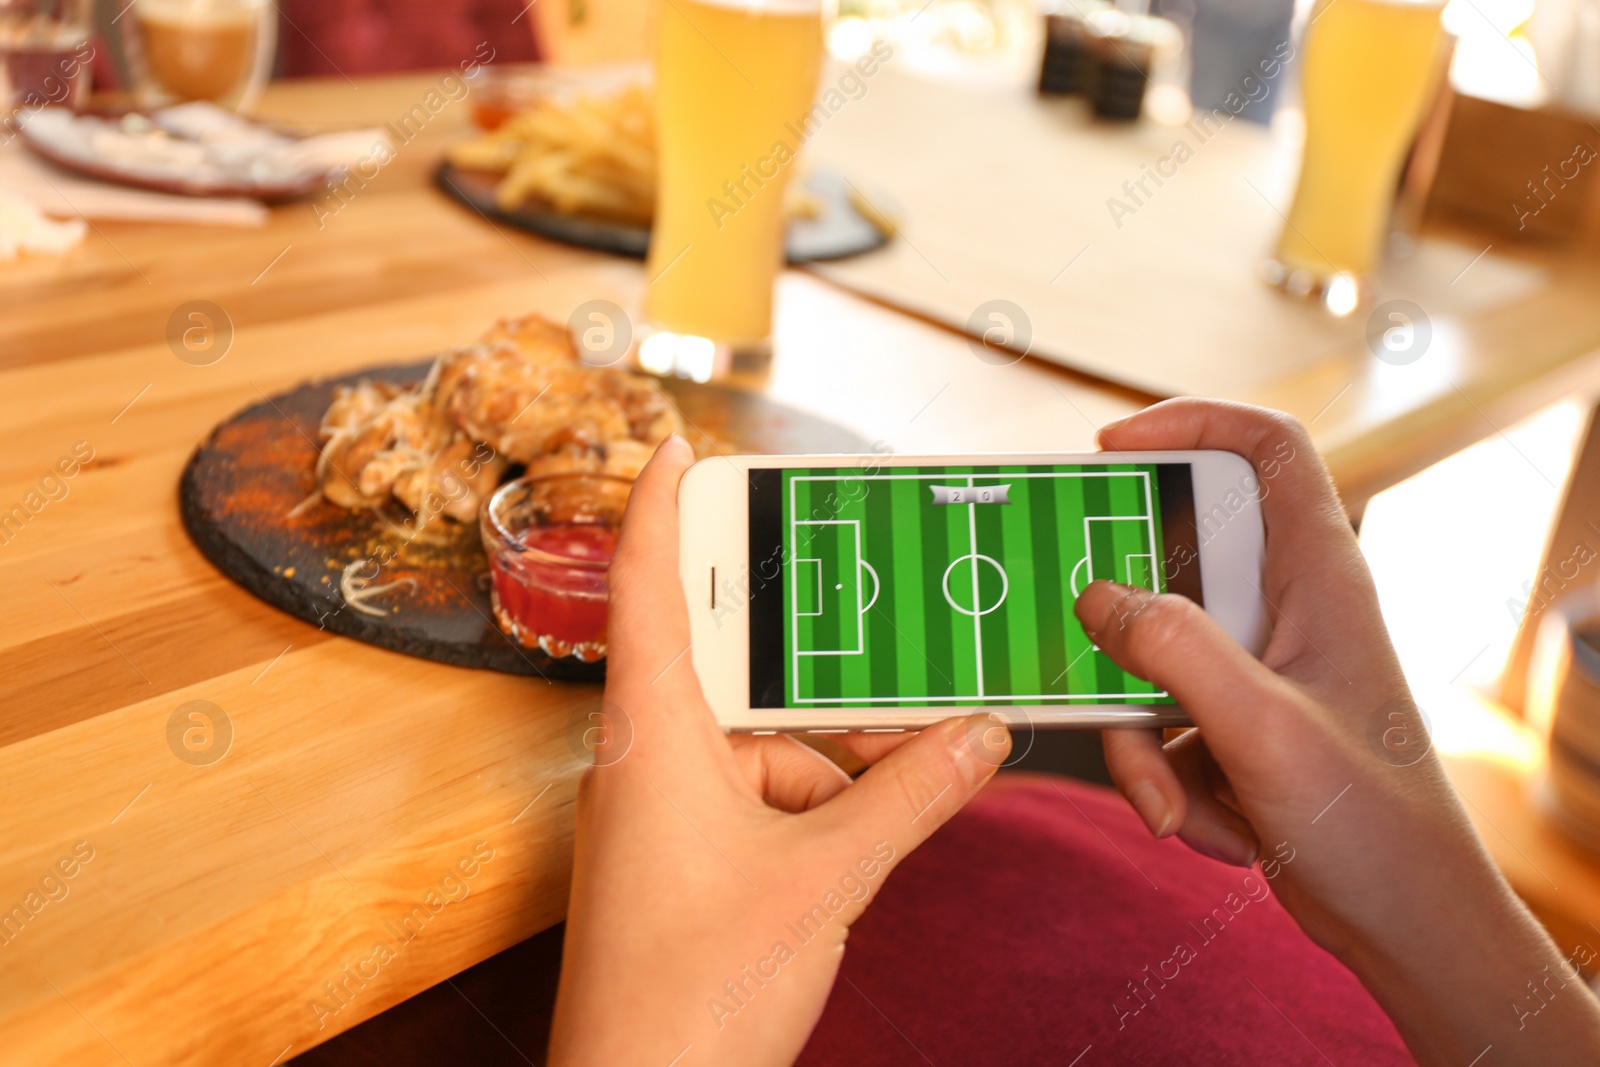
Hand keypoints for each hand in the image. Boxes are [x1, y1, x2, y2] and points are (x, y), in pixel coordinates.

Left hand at [547, 436, 1009, 1066]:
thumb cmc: (696, 992)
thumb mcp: (827, 877)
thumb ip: (911, 796)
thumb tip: (980, 736)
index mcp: (652, 737)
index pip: (647, 589)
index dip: (658, 509)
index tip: (673, 446)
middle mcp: (645, 762)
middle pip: (734, 672)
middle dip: (821, 673)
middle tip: (887, 641)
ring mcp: (660, 815)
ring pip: (760, 745)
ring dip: (836, 758)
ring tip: (919, 769)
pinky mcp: (681, 862)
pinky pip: (758, 799)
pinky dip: (819, 806)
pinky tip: (878, 834)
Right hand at [1077, 399, 1599, 1065]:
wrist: (1408, 924)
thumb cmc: (1372, 823)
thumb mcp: (1263, 729)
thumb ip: (1175, 651)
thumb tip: (1097, 598)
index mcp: (1319, 576)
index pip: (1265, 449)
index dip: (1191, 422)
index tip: (1110, 448)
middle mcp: (1285, 608)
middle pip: (1175, 559)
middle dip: (1124, 621)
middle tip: (1086, 647)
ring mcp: (1254, 667)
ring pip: (1149, 655)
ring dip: (1140, 736)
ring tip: (1179, 804)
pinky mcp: (1231, 722)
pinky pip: (1155, 720)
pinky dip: (1164, 777)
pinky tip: (1211, 827)